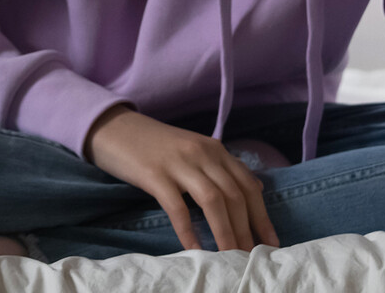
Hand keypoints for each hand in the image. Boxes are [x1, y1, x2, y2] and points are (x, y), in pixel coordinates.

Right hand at [84, 106, 278, 251]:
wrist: (114, 127)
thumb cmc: (154, 145)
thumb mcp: (194, 149)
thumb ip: (222, 167)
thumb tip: (255, 188)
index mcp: (214, 149)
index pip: (247, 185)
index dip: (262, 215)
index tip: (270, 241)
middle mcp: (202, 153)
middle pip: (233, 195)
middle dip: (246, 229)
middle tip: (250, 256)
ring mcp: (178, 162)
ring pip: (212, 201)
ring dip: (225, 232)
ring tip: (230, 256)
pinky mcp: (154, 174)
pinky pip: (177, 206)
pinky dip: (189, 230)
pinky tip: (195, 250)